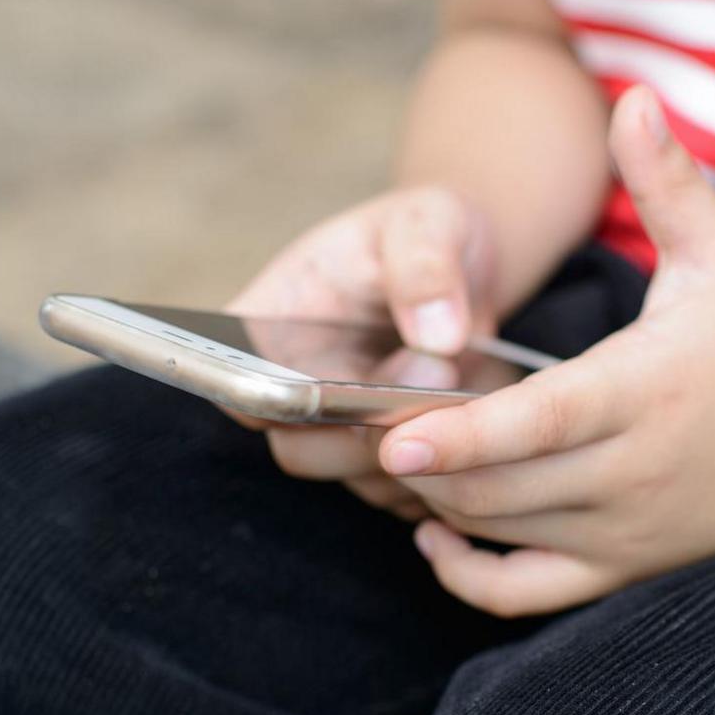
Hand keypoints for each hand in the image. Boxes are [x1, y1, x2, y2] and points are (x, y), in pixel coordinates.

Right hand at [226, 186, 497, 520]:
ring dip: (415, 455)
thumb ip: (425, 266)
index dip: (271, 400)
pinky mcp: (388, 458)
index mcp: (268, 322)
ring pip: (357, 478)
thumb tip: (437, 338)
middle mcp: (292, 388)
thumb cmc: (425, 232)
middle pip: (298, 447)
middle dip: (366, 430)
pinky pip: (407, 491)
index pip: (235, 381)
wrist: (464, 265)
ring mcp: (337, 430)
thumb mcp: (427, 223)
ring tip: (461, 391)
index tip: (329, 388)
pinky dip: (446, 474)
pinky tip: (479, 430)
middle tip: (433, 376)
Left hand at [380, 87, 714, 615]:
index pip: (541, 424)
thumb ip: (667, 180)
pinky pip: (529, 593)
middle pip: (503, 485)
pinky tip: (435, 533)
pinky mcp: (627, 569)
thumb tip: (634, 95)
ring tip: (395, 454)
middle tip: (363, 425)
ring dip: (439, 501)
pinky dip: (470, 577)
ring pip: (505, 531)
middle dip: (426, 465)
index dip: (464, 438)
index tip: (393, 438)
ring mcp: (631, 531)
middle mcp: (637, 471)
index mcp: (649, 390)